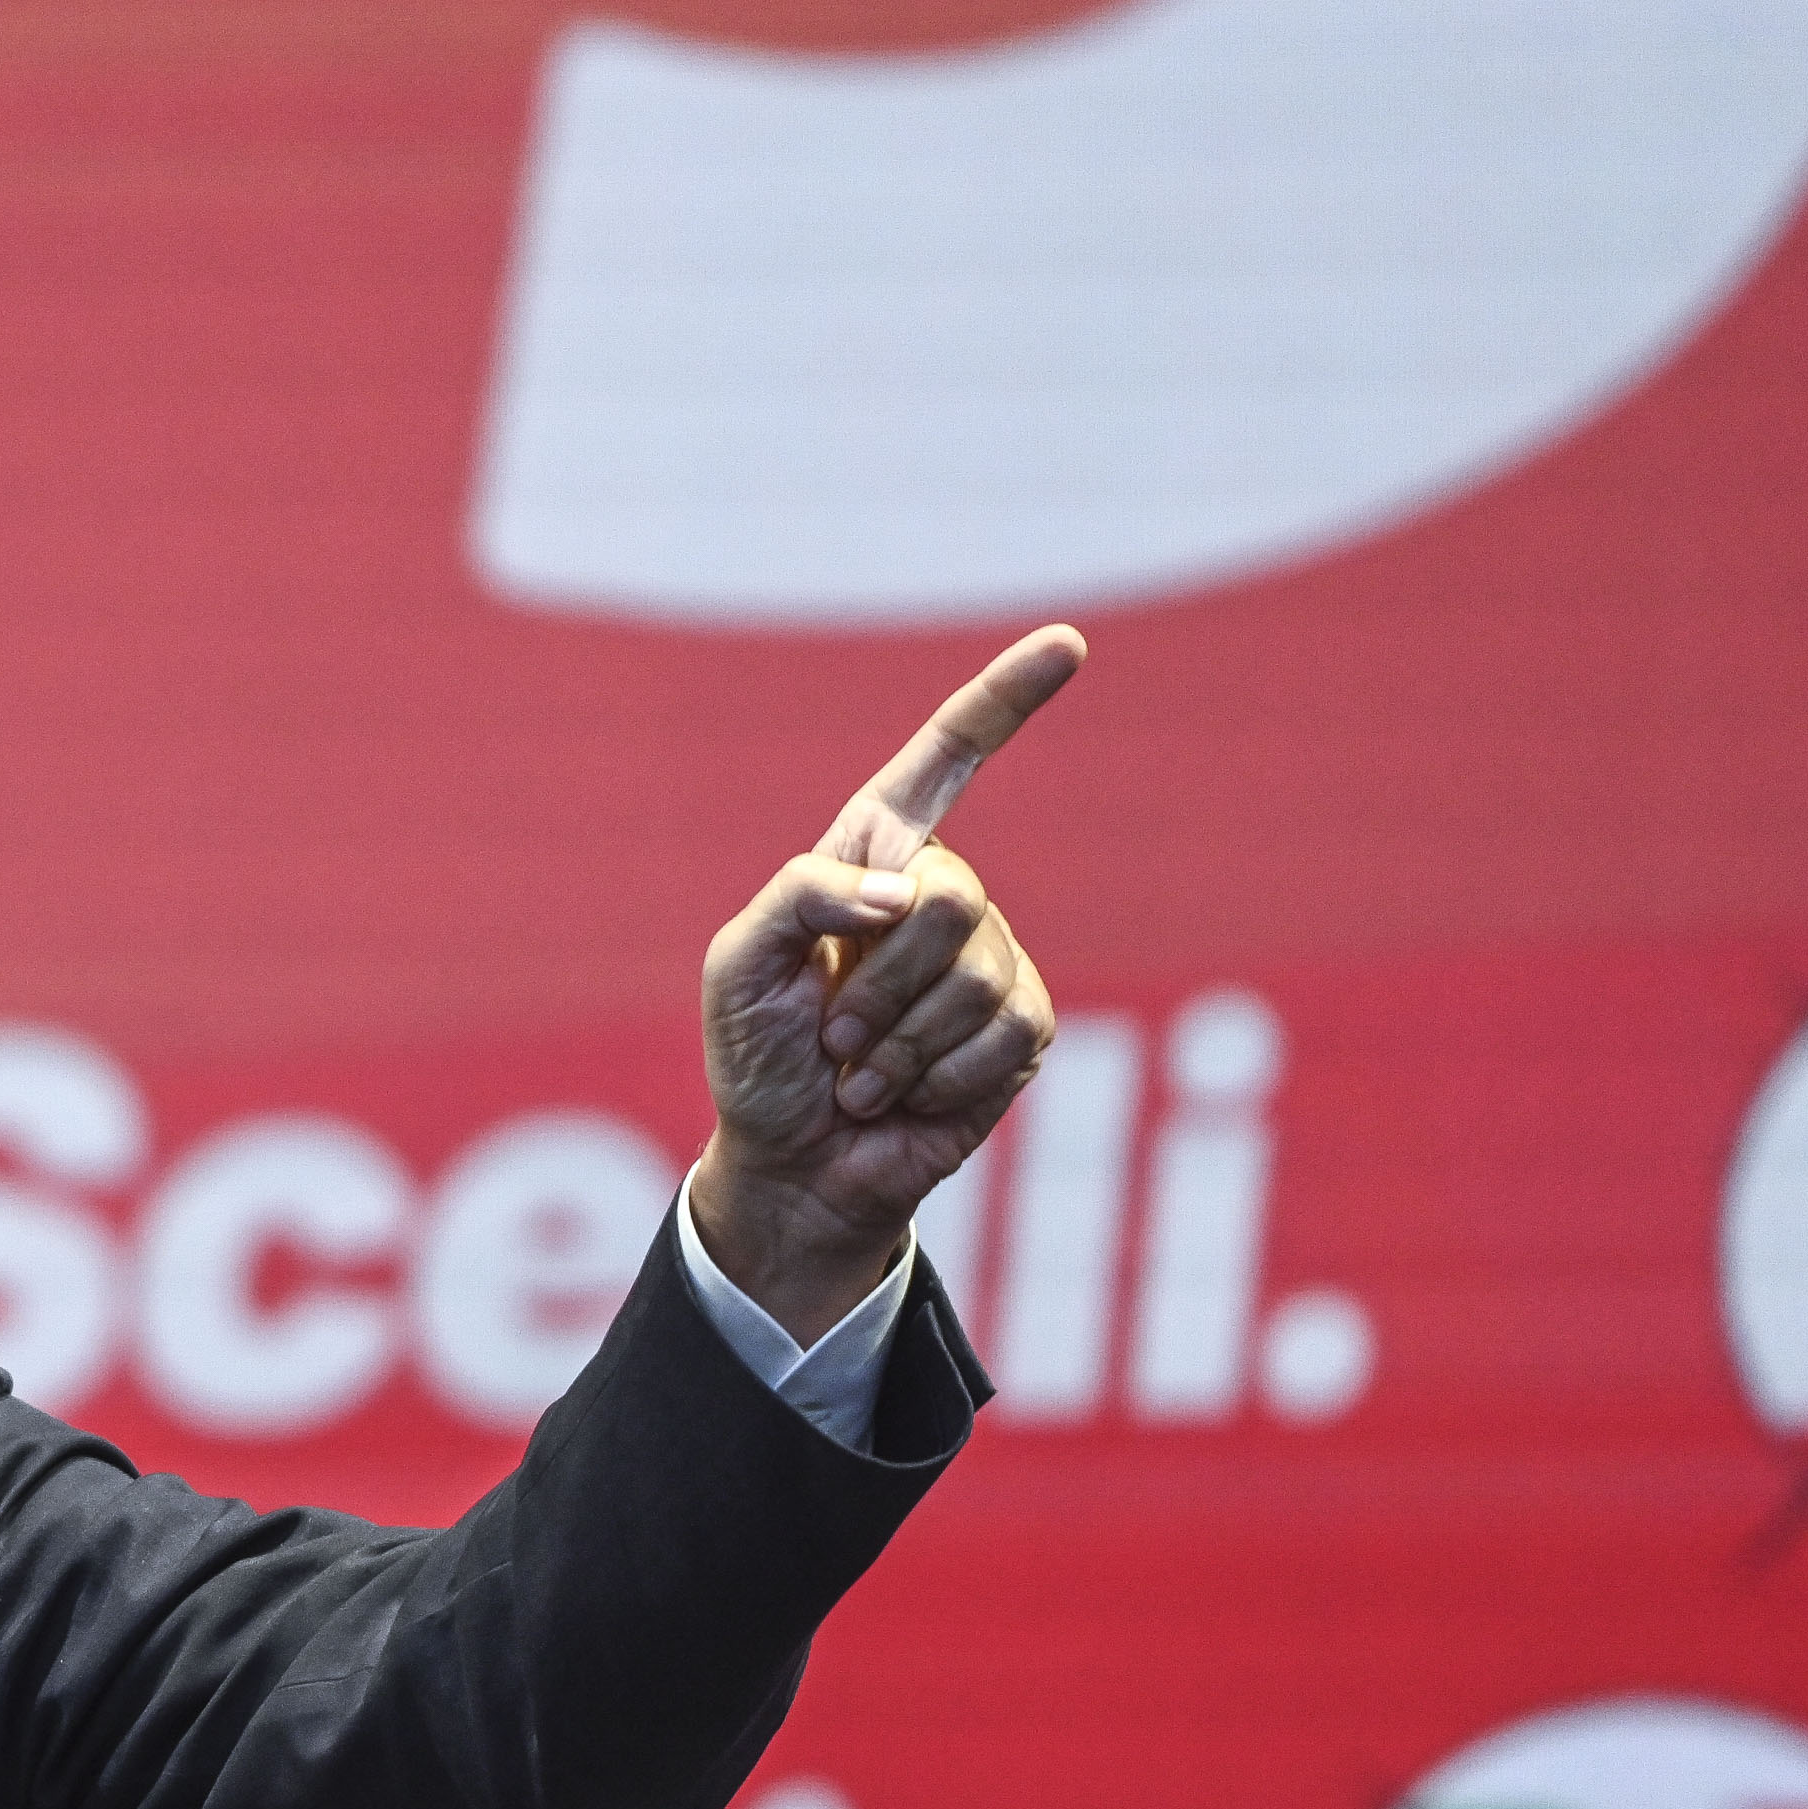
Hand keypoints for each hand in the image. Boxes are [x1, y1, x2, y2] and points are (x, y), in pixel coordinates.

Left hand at [695, 625, 1080, 1340]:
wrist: (793, 1164)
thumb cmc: (757, 1057)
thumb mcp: (739, 963)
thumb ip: (804, 895)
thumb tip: (905, 892)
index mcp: (869, 856)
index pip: (944, 760)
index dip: (1004, 700)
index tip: (1068, 644)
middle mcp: (939, 896)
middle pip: (952, 895)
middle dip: (877, 978)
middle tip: (832, 1029)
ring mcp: (990, 960)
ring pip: (974, 972)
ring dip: (896, 1039)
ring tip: (857, 1070)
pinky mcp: (1022, 1029)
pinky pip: (1003, 1032)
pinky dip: (935, 1075)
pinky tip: (901, 1096)